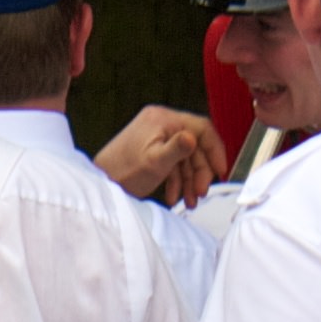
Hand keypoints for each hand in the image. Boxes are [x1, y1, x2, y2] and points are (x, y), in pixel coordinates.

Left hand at [95, 106, 224, 206]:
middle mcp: (160, 123)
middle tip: (200, 192)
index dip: (215, 150)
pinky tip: (174, 197)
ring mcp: (155, 136)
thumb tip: (193, 138)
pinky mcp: (150, 150)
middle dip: (199, 172)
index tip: (220, 170)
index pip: (202, 128)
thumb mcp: (155, 162)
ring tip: (189, 202)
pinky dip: (176, 180)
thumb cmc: (122, 172)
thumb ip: (177, 149)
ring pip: (184, 157)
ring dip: (189, 180)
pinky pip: (171, 163)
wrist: (100, 183)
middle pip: (194, 145)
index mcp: (163, 119)